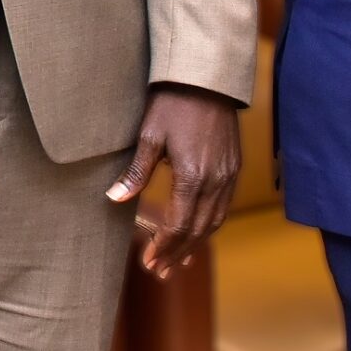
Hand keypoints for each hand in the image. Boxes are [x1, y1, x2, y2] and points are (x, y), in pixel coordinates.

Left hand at [108, 84, 241, 278]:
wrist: (206, 79)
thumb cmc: (172, 103)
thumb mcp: (149, 135)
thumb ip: (136, 172)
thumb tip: (116, 199)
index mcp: (193, 176)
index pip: (180, 224)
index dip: (165, 247)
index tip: (149, 262)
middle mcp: (216, 181)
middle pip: (199, 229)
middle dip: (179, 253)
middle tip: (159, 271)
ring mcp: (229, 175)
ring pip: (215, 221)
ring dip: (196, 243)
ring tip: (178, 262)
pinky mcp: (234, 167)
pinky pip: (224, 206)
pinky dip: (210, 225)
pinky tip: (198, 231)